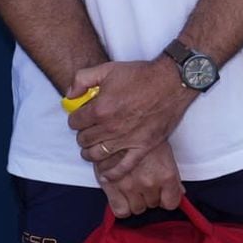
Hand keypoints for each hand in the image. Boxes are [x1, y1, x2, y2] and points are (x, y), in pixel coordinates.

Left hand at [67, 58, 195, 180]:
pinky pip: (124, 167)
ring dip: (91, 152)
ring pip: (97, 155)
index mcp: (100, 109)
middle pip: (84, 140)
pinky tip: (106, 174)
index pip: (74, 123)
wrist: (172, 81)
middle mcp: (110, 127)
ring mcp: (126, 139)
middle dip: (84, 134)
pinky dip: (112, 173)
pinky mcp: (143, 146)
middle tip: (90, 129)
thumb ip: (82, 79)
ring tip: (94, 147)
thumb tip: (69, 94)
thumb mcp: (107, 68)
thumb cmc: (142, 75)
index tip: (83, 116)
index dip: (76, 118)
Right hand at [99, 142, 184, 218]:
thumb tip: (179, 191)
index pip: (172, 203)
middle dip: (150, 196)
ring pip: (137, 209)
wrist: (118, 126)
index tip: (163, 195)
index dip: (167, 199)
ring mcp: (130, 187)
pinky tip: (122, 197)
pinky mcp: (111, 188)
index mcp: (166, 174)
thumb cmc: (142, 135)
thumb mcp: (164, 151)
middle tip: (145, 183)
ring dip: (136, 201)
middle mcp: (149, 183)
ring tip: (133, 187)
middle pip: (153, 204)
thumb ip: (172, 175)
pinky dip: (122, 207)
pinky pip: (121, 211)